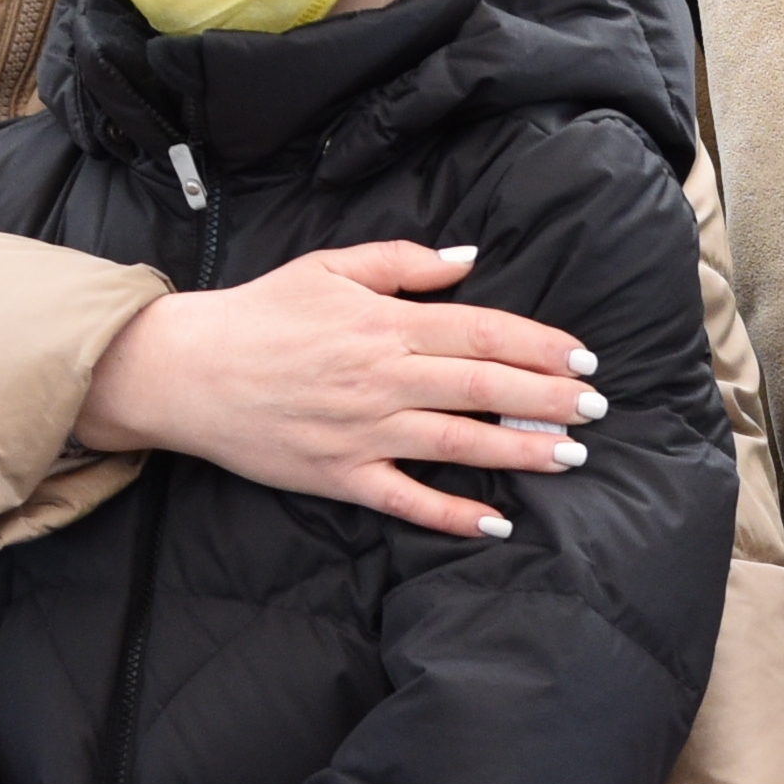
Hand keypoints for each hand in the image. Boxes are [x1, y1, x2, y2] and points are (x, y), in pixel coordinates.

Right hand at [74, 233, 598, 539]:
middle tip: (596, 409)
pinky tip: (497, 523)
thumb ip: (403, 263)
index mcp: (386, 324)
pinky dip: (453, 515)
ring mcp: (363, 432)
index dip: (542, 346)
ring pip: (459, 444)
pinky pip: (407, 501)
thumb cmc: (259, 313)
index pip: (484, 331)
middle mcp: (383, 378)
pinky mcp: (340, 476)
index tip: (583, 358)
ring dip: (520, 451)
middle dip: (549, 399)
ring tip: (569, 456)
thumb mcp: (329, 267)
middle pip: (485, 387)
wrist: (186, 369)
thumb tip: (469, 260)